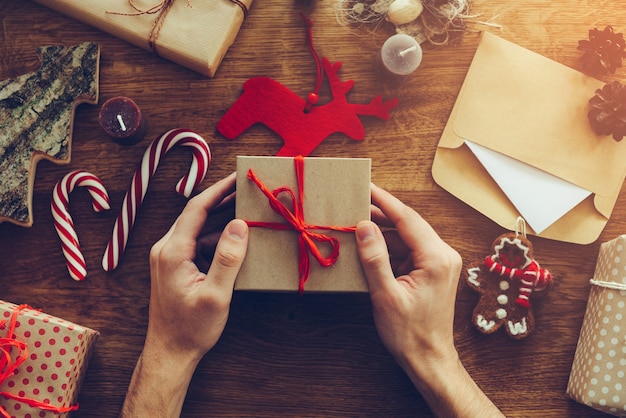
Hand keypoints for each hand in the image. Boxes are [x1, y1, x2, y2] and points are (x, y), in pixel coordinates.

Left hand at [146, 172, 247, 358]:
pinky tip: (235, 242)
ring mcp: (168, 258)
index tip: (238, 177)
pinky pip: (196, 244)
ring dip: (220, 220)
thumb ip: (228, 258)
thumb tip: (239, 224)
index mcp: (172, 251)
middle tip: (247, 190)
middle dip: (222, 200)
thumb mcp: (216, 295)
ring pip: (197, 229)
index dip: (218, 189)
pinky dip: (215, 239)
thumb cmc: (191, 328)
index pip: (196, 208)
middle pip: (196, 214)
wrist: (169, 352)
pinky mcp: (173, 267)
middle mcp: (166, 249)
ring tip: (246, 212)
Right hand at [355, 184, 502, 416]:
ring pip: (407, 236)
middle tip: (355, 202)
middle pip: (408, 224)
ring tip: (356, 224)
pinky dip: (389, 247)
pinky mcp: (434, 271)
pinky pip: (409, 250)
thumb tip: (364, 226)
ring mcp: (441, 263)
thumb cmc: (409, 333)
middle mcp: (444, 255)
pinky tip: (370, 246)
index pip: (407, 218)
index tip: (366, 186)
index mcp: (436, 258)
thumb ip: (374, 258)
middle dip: (381, 214)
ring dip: (383, 232)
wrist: (429, 359)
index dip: (384, 201)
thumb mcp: (385, 295)